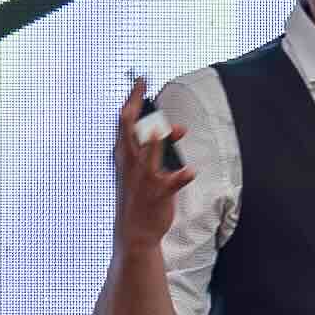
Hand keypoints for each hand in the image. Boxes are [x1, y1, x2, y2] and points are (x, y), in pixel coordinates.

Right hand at [110, 76, 188, 248]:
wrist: (134, 232)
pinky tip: (189, 172)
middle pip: (130, 128)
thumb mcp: (141, 169)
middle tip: (144, 86)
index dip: (133, 99)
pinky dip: (181, 176)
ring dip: (161, 141)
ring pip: (150, 152)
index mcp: (125, 155)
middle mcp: (132, 162)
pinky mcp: (159, 192)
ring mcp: (145, 177)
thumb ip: (159, 147)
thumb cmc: (139, 197)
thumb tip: (178, 128)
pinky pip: (171, 181)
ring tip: (178, 130)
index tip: (141, 81)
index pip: (125, 122)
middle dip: (137, 105)